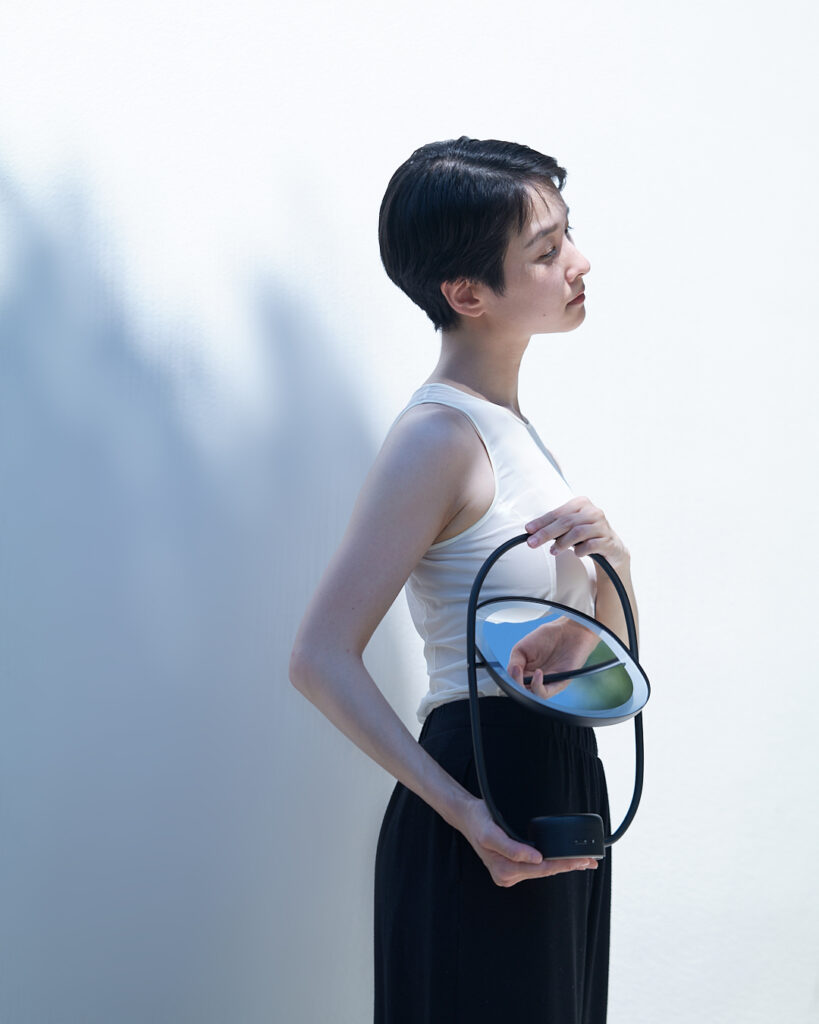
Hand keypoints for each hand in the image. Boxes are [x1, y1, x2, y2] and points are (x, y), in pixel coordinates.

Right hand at [458, 796, 596, 886]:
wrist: (467, 817)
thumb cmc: (480, 821)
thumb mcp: (492, 832)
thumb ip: (512, 848)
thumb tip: (536, 859)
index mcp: (503, 870)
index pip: (540, 868)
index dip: (561, 864)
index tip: (578, 861)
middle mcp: (506, 875)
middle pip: (544, 872)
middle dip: (566, 866)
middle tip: (588, 862)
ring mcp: (508, 874)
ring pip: (541, 871)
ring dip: (561, 866)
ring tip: (581, 862)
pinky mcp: (510, 869)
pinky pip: (535, 869)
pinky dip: (550, 864)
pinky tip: (562, 862)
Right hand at [507, 618, 599, 698]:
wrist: (569, 631)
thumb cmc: (547, 637)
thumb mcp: (522, 648)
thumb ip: (514, 662)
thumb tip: (509, 674)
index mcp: (525, 672)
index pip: (513, 683)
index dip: (509, 680)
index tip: (510, 670)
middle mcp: (535, 680)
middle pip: (521, 692)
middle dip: (514, 685)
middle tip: (514, 672)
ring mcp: (546, 683)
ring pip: (531, 696)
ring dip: (522, 687)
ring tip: (521, 672)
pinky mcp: (558, 684)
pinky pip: (545, 693)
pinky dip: (538, 686)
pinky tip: (538, 673)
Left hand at [525, 497, 628, 568]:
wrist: (612, 548)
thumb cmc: (585, 535)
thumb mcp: (569, 527)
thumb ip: (553, 526)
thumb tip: (530, 531)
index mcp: (581, 503)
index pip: (558, 513)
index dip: (541, 521)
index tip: (528, 530)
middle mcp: (593, 512)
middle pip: (565, 522)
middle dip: (546, 533)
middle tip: (532, 543)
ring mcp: (603, 526)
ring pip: (578, 532)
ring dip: (562, 543)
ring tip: (553, 551)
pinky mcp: (608, 541)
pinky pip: (591, 545)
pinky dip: (580, 550)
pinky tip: (576, 554)